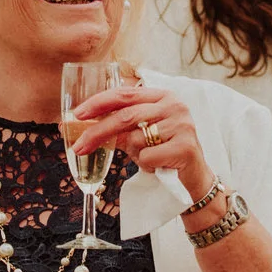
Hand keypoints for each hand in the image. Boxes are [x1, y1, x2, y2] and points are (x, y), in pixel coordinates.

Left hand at [68, 81, 210, 205]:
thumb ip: (117, 127)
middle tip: (78, 146)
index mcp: (162, 96)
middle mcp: (174, 105)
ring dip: (133, 154)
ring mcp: (182, 125)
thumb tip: (81, 127)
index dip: (98, 103)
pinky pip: (148, 156)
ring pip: (136, 139)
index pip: (124, 93)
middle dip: (98, 132)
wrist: (193, 178)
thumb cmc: (163, 152)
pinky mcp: (185, 147)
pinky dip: (146, 165)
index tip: (77, 115)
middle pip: (125, 116)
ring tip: (148, 158)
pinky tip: (159, 165)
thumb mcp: (139, 135)